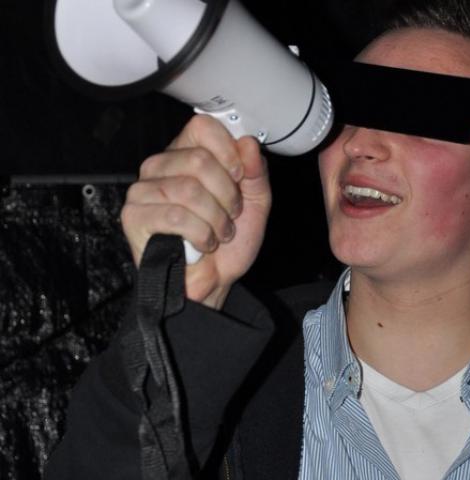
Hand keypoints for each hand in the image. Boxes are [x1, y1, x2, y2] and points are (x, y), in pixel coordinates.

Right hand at [121, 114, 271, 308]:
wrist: (211, 282)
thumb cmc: (226, 244)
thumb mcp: (254, 206)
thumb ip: (256, 174)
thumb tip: (248, 143)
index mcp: (186, 156)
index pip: (202, 126)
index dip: (228, 151)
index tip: (239, 176)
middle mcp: (161, 168)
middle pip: (199, 159)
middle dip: (226, 195)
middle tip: (230, 215)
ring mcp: (143, 191)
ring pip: (189, 189)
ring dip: (215, 219)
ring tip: (219, 233)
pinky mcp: (134, 216)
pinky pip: (175, 215)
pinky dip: (200, 234)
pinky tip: (202, 244)